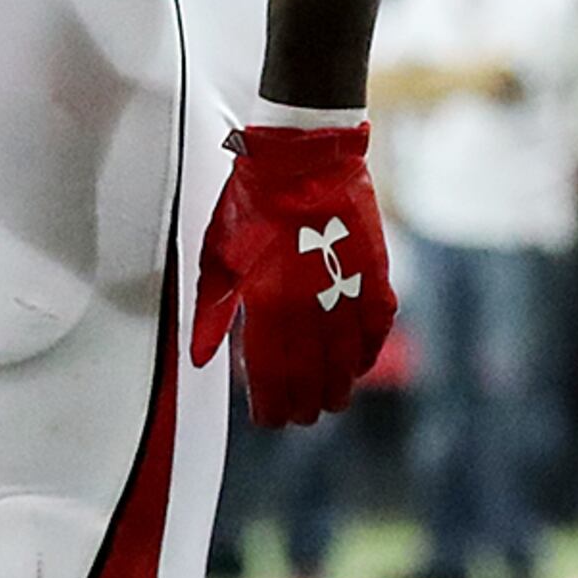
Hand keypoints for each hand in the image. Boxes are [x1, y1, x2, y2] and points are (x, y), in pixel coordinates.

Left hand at [191, 120, 394, 426]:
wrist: (303, 157)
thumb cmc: (251, 204)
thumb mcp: (218, 258)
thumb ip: (211, 313)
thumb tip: (200, 358)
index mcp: (270, 304)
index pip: (273, 374)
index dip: (272, 404)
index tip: (269, 421)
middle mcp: (312, 307)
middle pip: (313, 375)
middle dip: (306, 403)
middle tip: (302, 418)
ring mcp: (347, 291)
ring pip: (348, 359)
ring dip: (339, 387)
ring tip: (332, 403)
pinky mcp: (374, 273)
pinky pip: (376, 326)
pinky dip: (369, 351)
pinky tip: (360, 366)